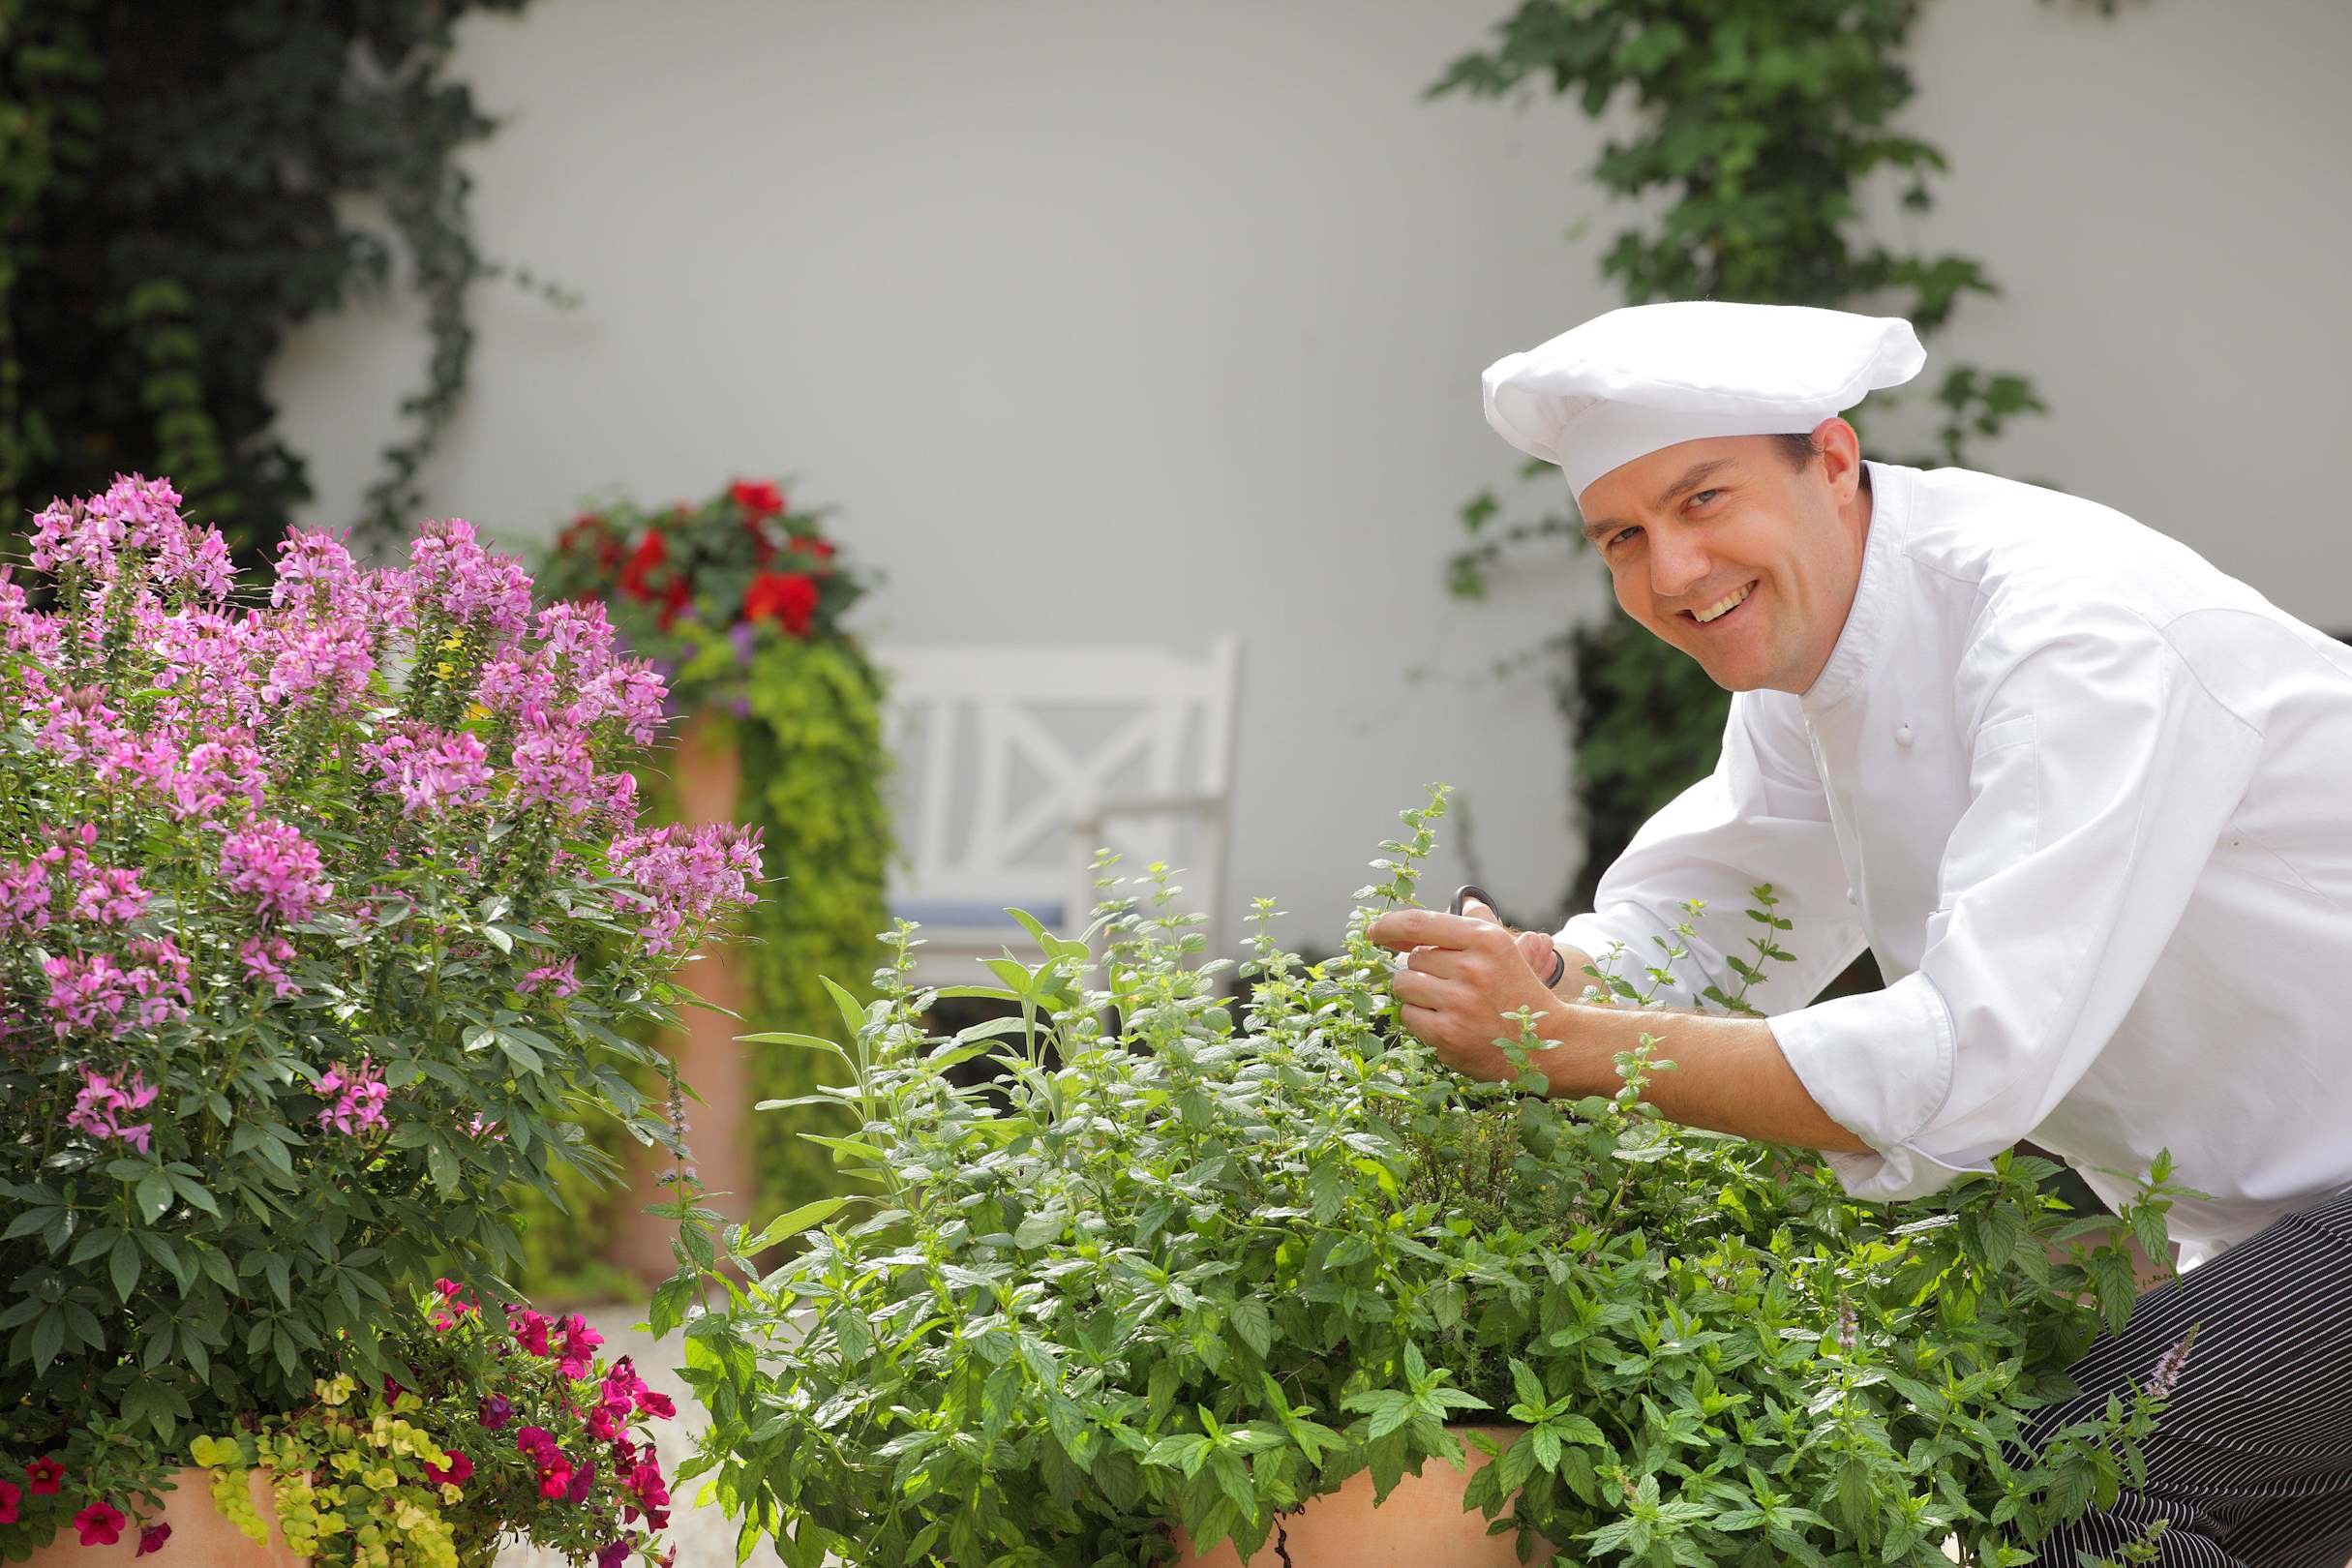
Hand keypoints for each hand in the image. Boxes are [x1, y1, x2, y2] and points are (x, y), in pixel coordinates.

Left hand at [1364, 898, 1568, 1081]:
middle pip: (1412, 960)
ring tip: (1445, 1002)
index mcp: (1485, 939)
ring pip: (1405, 986)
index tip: (1375, 931)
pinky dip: (1419, 1018)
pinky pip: (1408, 1015)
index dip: (1389, 926)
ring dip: (1416, 994)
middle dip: (1421, 970)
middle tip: (1447, 984)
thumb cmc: (1518, 992)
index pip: (1419, 923)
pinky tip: (1444, 1021)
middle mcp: (1472, 968)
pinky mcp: (1448, 1034)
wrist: (1545, 1043)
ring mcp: (1459, 1003)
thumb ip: (1479, 922)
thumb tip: (1465, 900)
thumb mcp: (1505, 949)